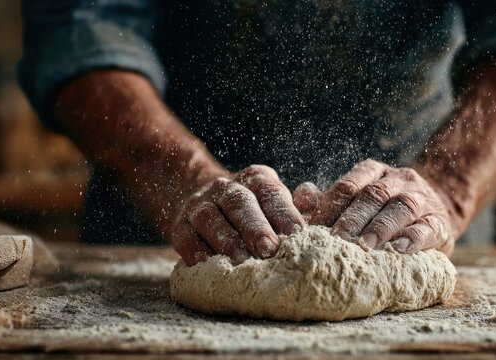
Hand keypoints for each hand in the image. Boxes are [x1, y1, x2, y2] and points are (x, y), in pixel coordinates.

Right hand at [171, 165, 304, 264]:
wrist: (196, 195)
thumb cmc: (253, 211)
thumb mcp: (275, 201)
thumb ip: (297, 207)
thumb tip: (316, 210)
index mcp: (257, 180)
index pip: (271, 192)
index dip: (284, 213)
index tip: (297, 234)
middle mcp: (226, 188)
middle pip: (240, 203)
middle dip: (256, 228)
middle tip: (269, 250)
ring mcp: (200, 204)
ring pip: (211, 218)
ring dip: (226, 240)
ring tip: (240, 261)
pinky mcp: (179, 224)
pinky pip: (185, 235)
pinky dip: (194, 249)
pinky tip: (205, 264)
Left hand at [294, 160, 453, 254]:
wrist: (435, 214)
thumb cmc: (383, 212)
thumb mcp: (358, 200)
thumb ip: (328, 199)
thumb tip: (302, 196)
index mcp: (373, 173)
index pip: (348, 186)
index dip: (330, 207)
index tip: (314, 230)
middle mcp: (398, 180)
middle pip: (373, 195)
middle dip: (353, 218)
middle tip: (338, 240)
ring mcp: (422, 199)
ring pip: (402, 207)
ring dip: (382, 226)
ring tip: (367, 245)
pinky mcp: (440, 222)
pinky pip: (429, 227)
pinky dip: (414, 238)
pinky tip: (399, 249)